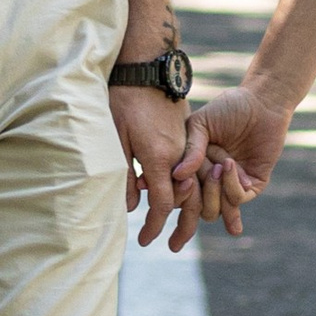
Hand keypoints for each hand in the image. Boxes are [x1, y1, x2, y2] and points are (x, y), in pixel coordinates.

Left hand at [111, 84, 200, 251]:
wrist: (149, 67)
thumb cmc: (126, 100)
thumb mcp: (117, 138)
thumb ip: (125, 174)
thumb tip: (132, 205)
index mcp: (161, 157)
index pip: (163, 202)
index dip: (154, 224)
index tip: (146, 240)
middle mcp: (180, 155)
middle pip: (190, 199)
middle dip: (183, 226)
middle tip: (174, 248)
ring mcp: (187, 145)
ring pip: (199, 185)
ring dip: (196, 210)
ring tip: (185, 230)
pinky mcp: (188, 136)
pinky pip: (197, 170)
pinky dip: (196, 189)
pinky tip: (189, 199)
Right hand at [185, 84, 292, 237]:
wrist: (262, 102)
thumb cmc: (228, 108)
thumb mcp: (201, 124)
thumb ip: (190, 150)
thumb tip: (177, 176)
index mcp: (192, 167)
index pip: (178, 193)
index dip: (175, 191)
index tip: (177, 179)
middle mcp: (209, 180)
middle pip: (193, 208)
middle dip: (196, 192)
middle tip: (207, 168)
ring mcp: (229, 185)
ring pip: (213, 211)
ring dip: (214, 192)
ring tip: (219, 167)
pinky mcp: (252, 186)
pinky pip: (236, 200)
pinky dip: (231, 186)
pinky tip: (230, 164)